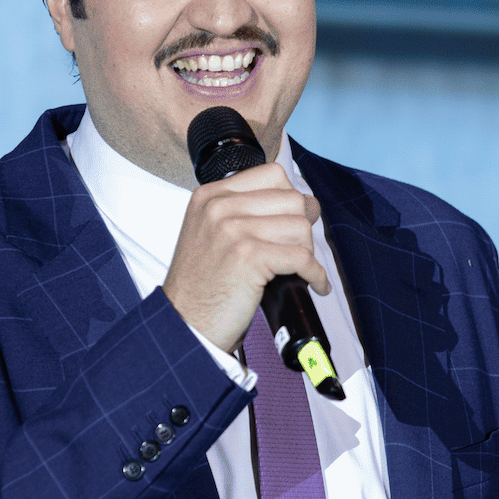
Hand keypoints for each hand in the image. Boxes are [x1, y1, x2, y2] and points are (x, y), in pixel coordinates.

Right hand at [163, 163, 329, 354]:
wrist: (183, 323)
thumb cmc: (202, 286)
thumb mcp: (212, 234)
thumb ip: (246, 212)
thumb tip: (306, 203)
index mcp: (210, 196)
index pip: (273, 175)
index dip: (291, 199)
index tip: (292, 221)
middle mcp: (219, 207)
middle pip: (292, 199)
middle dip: (301, 228)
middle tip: (294, 252)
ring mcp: (233, 230)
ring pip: (300, 227)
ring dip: (306, 252)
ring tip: (294, 270)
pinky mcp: (248, 257)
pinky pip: (302, 257)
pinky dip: (315, 274)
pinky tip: (314, 284)